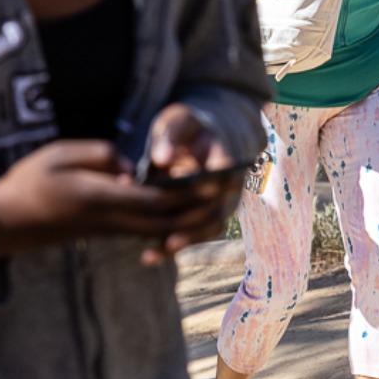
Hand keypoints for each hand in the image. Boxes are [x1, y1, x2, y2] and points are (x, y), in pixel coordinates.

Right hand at [0, 134, 238, 260]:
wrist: (7, 222)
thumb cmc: (29, 181)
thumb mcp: (60, 154)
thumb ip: (102, 156)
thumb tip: (134, 168)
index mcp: (99, 198)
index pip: (155, 199)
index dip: (188, 191)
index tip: (213, 176)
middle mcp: (109, 220)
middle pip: (165, 221)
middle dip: (198, 208)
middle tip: (227, 189)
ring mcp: (109, 231)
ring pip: (159, 231)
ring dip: (188, 219)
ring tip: (214, 200)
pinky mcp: (107, 233)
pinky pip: (147, 233)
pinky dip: (170, 224)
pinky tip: (184, 212)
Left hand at [138, 103, 247, 260]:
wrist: (205, 137)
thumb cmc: (189, 127)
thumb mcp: (179, 122)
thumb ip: (171, 137)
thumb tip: (161, 159)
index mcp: (225, 156)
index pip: (223, 170)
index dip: (206, 182)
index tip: (186, 188)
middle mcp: (229, 185)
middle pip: (216, 207)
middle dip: (190, 222)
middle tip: (162, 232)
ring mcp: (221, 203)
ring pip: (208, 227)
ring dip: (183, 241)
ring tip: (155, 252)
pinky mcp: (207, 217)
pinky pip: (196, 235)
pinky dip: (174, 246)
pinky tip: (149, 257)